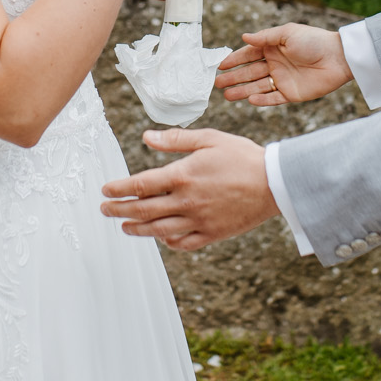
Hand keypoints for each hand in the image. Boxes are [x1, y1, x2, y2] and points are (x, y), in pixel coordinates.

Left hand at [100, 129, 275, 249]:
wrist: (275, 183)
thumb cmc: (242, 156)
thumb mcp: (209, 139)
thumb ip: (175, 139)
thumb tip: (146, 137)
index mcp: (183, 175)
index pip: (140, 185)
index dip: (118, 190)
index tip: (105, 191)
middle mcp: (187, 201)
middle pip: (143, 210)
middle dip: (119, 211)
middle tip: (105, 210)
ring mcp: (199, 220)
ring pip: (159, 230)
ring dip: (137, 229)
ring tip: (124, 227)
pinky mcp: (212, 234)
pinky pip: (183, 243)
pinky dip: (167, 242)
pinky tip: (159, 237)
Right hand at [215, 23, 350, 105]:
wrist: (339, 58)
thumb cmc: (314, 41)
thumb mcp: (287, 33)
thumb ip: (265, 37)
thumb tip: (243, 37)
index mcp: (274, 48)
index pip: (249, 54)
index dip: (234, 60)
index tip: (220, 66)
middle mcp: (276, 64)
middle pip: (250, 72)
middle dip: (233, 78)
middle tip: (217, 84)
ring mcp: (283, 80)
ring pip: (258, 87)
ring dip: (242, 91)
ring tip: (227, 96)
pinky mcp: (292, 94)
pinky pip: (273, 99)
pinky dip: (262, 100)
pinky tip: (250, 100)